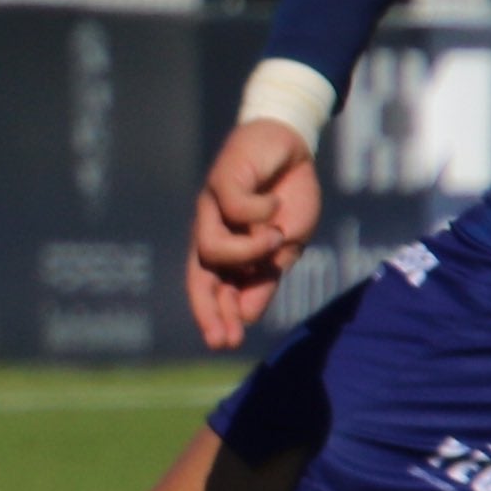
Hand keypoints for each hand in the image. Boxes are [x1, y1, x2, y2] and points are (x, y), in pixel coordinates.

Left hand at [187, 118, 320, 350]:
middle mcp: (213, 231)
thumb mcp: (285, 247)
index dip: (214, 315)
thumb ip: (266, 278)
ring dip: (250, 250)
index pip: (212, 288)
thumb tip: (247, 315)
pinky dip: (262, 211)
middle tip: (223, 339)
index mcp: (227, 251)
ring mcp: (212, 208)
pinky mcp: (220, 180)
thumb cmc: (288, 198)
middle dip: (209, 308)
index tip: (225, 343)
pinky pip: (235, 209)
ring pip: (213, 248)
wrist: (291, 147)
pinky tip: (273, 202)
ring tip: (276, 236)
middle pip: (199, 275)